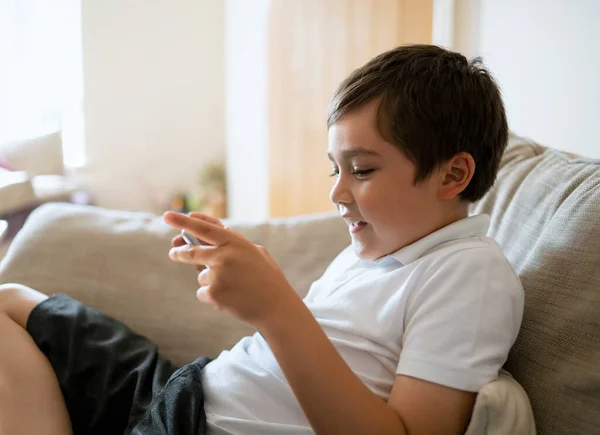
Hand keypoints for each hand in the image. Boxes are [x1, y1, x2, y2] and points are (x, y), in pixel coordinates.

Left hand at [164, 211, 299, 327]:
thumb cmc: (266, 277)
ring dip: (210, 282)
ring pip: (201, 276)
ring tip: (234, 288)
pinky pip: (203, 293)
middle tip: (173, 252)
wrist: (275, 306)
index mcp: (235, 242)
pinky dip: (212, 297)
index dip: (183, 221)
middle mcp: (224, 256)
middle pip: (191, 252)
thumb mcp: (254, 252)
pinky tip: (231, 299)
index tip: (167, 215)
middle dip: (179, 252)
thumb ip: (230, 243)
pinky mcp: (214, 294)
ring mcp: (218, 275)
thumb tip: (200, 239)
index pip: (203, 228)